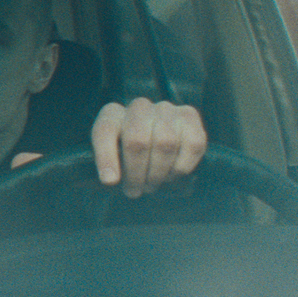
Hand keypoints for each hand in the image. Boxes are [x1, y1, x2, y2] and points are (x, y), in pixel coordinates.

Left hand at [91, 98, 206, 197]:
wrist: (155, 146)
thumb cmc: (128, 158)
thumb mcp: (110, 161)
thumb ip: (106, 166)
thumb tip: (111, 180)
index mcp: (112, 114)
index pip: (105, 131)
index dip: (107, 158)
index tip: (111, 182)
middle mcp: (139, 106)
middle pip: (137, 141)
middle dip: (137, 174)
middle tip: (136, 190)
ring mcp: (166, 108)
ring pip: (165, 143)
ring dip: (159, 173)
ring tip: (153, 184)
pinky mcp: (189, 116)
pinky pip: (192, 144)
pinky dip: (182, 167)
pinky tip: (172, 174)